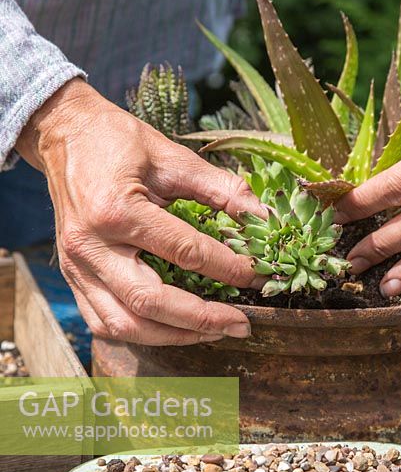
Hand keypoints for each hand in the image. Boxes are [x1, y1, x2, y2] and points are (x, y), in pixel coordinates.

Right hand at [17, 79, 264, 343]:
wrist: (66, 135)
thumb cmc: (120, 142)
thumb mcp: (173, 156)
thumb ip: (220, 188)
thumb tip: (263, 217)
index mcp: (117, 210)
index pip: (184, 252)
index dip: (227, 268)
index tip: (258, 278)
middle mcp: (92, 246)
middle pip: (149, 302)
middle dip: (202, 318)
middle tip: (241, 324)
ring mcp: (77, 267)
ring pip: (124, 323)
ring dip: (173, 335)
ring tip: (213, 331)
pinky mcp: (73, 277)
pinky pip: (103, 322)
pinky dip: (141, 333)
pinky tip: (172, 329)